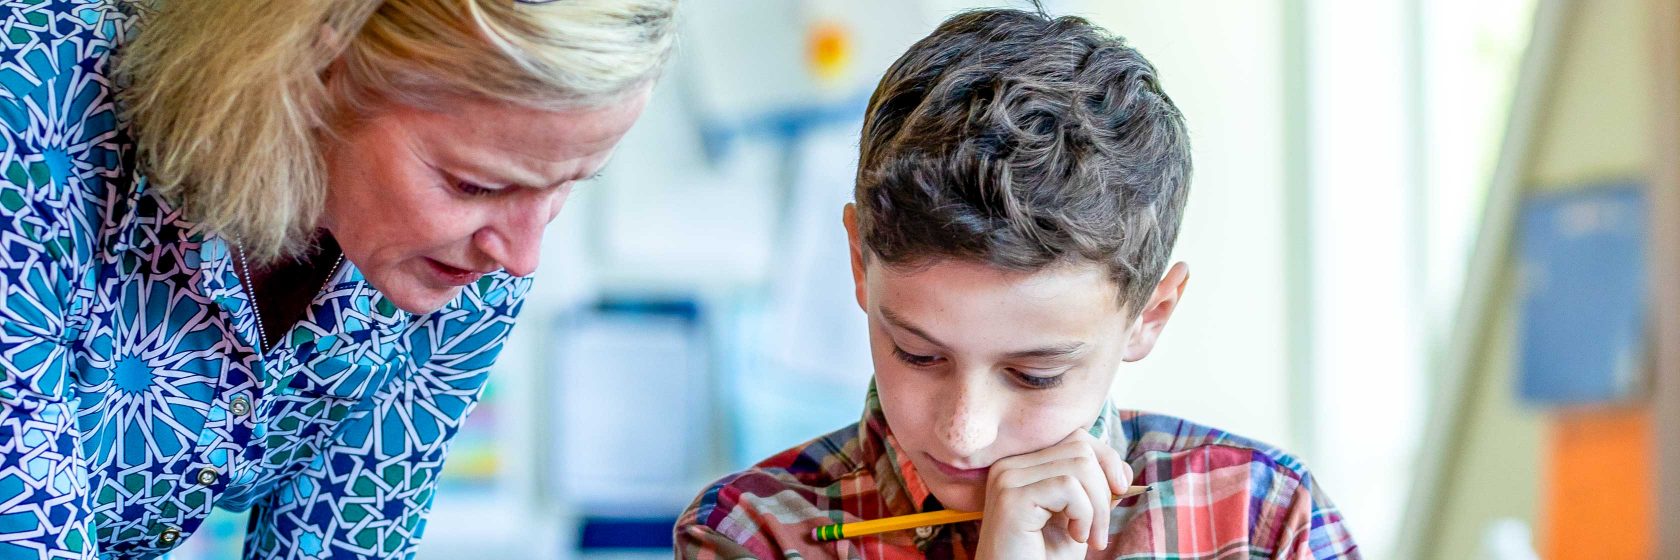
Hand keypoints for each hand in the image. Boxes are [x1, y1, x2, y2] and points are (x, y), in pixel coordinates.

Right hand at [974, 430, 1132, 559]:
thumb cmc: (1043, 558)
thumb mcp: (1078, 519)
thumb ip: (1095, 490)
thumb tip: (1123, 467)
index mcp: (1022, 464)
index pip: (1077, 438)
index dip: (1107, 461)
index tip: (1118, 494)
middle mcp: (1009, 465)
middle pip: (1081, 448)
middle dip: (1104, 489)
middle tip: (1099, 530)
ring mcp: (1007, 479)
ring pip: (1079, 466)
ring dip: (1097, 507)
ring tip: (1088, 537)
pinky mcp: (1011, 498)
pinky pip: (1068, 487)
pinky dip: (1084, 514)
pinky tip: (1075, 537)